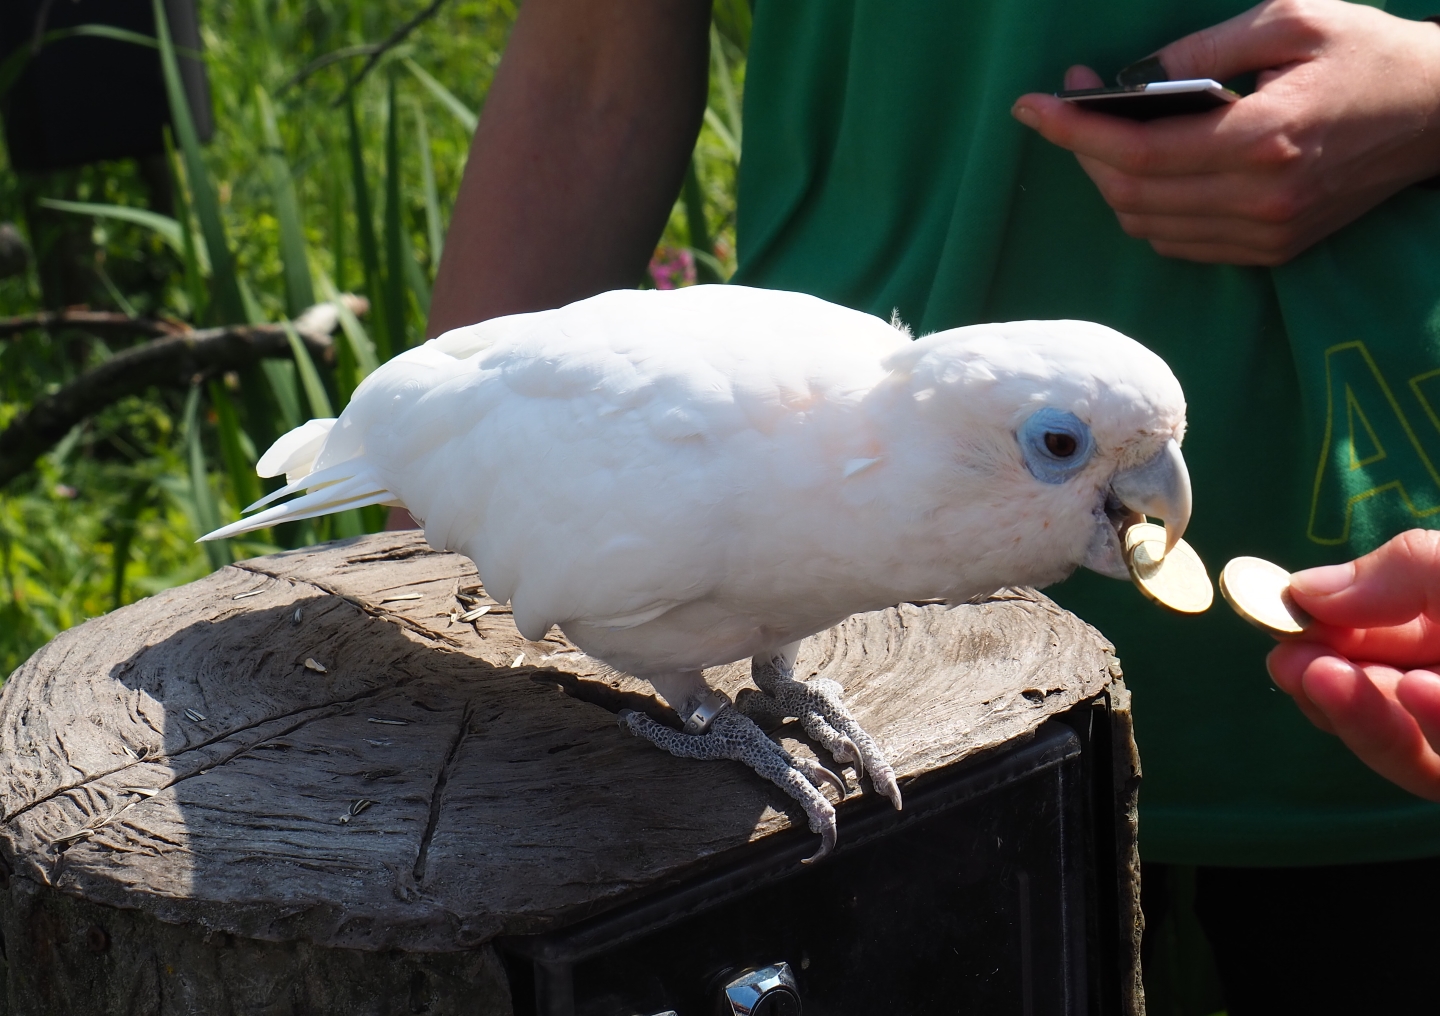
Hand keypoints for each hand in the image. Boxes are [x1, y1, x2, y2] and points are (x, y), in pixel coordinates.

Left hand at [1010, 0, 1439, 265]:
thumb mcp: (1291, 19)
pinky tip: (1142, 170)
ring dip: (1108, 183)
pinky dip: (1144, 210)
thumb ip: (1206, 49)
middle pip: (1131, 196)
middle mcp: (1259, 199)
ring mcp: (1265, 232)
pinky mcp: (1270, 249)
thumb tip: (1135, 77)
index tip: (1033, 105)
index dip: (1074, 131)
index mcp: (1263, 139)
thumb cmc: (1367, 53)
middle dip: (1083, 152)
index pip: (1139, 152)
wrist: (1438, 113)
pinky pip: (1178, 242)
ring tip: (1102, 133)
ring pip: (1147, 226)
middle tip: (1067, 105)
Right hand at [1269, 530, 1439, 799]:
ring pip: (1400, 748)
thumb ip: (1400, 569)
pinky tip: (1420, 692)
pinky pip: (1439, 770)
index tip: (1273, 616)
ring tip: (1324, 677)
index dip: (1318, 631)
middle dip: (1326, 679)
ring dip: (1360, 713)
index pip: (1368, 639)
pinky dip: (1428, 729)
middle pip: (1372, 697)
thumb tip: (1302, 589)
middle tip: (1288, 663)